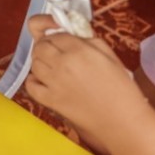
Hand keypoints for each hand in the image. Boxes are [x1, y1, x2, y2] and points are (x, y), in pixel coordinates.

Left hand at [24, 15, 146, 143]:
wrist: (123, 122)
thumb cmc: (122, 89)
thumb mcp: (110, 55)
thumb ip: (88, 40)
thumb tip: (71, 33)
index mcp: (79, 50)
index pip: (56, 34)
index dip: (59, 36)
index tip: (64, 42)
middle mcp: (62, 63)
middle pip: (40, 46)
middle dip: (47, 46)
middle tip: (57, 54)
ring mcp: (53, 83)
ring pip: (34, 63)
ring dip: (42, 63)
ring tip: (55, 68)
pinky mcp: (49, 100)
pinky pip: (30, 84)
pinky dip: (35, 81)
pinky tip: (46, 82)